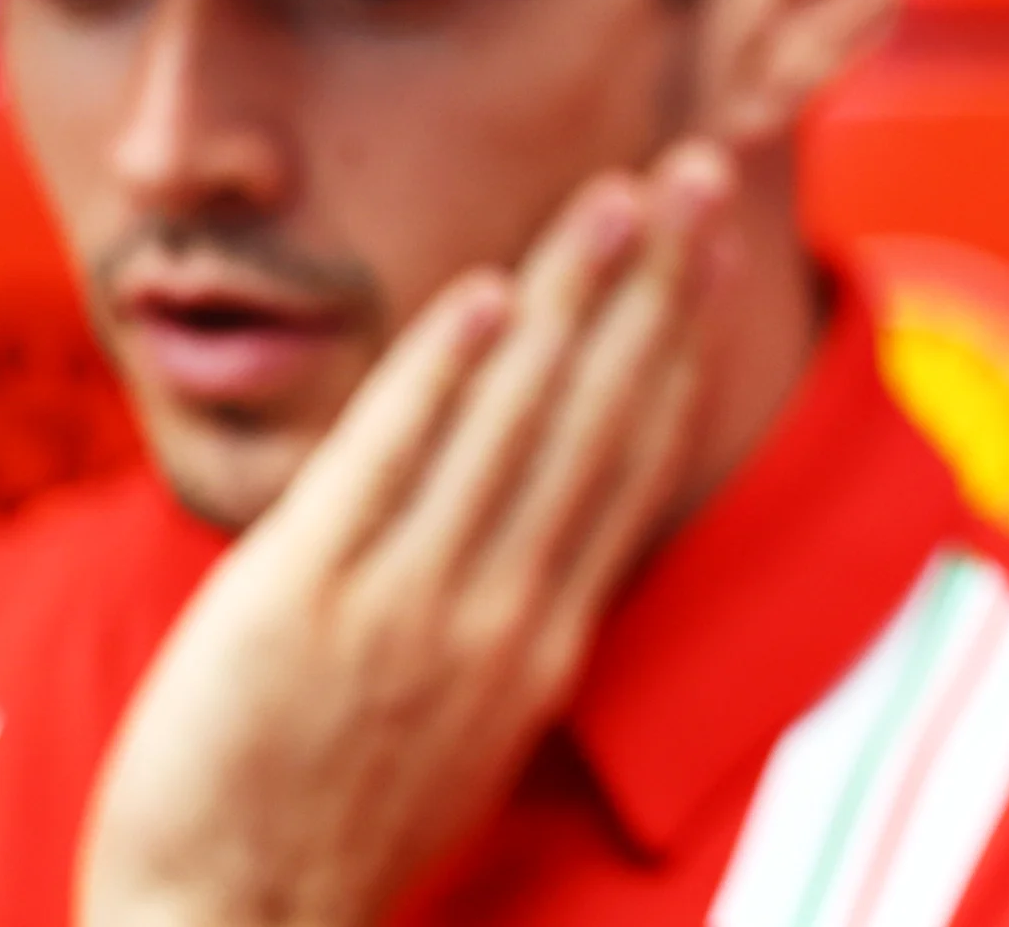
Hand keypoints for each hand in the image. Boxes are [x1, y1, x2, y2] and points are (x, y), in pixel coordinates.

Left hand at [75, 141, 728, 926]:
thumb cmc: (327, 835)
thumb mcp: (460, 733)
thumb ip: (498, 624)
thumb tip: (526, 529)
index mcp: (541, 645)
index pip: (628, 461)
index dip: (676, 345)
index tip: (706, 253)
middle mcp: (498, 616)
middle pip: (598, 418)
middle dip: (656, 287)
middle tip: (703, 173)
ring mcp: (406, 606)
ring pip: (514, 421)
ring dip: (574, 294)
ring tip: (618, 194)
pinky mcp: (302, 598)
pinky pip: (388, 461)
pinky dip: (442, 372)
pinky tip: (485, 292)